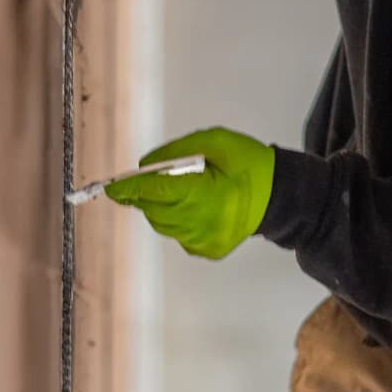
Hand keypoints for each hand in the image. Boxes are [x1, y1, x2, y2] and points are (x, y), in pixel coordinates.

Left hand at [105, 127, 275, 258]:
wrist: (281, 196)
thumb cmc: (250, 165)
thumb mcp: (216, 142)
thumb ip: (176, 151)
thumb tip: (145, 166)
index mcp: (205, 194)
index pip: (155, 193)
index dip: (130, 189)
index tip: (110, 187)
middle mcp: (201, 223)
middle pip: (154, 210)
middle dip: (147, 194)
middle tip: (154, 178)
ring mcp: (204, 241)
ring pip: (163, 224)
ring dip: (162, 206)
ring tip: (186, 189)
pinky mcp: (207, 250)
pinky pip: (178, 234)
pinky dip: (178, 219)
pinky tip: (198, 206)